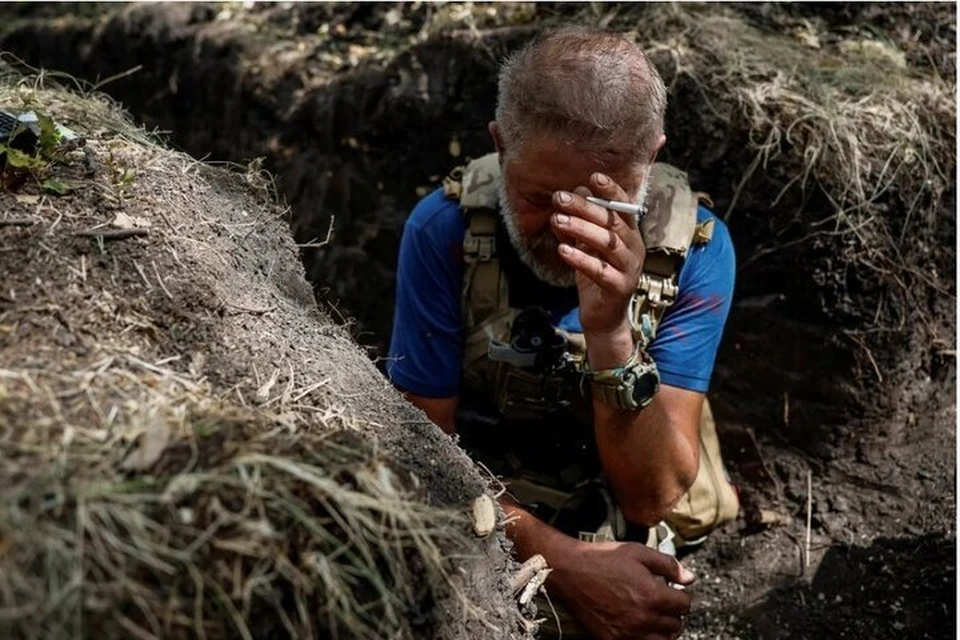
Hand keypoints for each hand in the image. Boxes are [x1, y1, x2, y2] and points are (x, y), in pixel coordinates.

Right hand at [550, 539, 694, 639]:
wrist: (569, 571)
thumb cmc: (601, 559)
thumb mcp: (638, 552)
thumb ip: (668, 565)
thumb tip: (689, 578)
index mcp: (652, 596)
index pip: (684, 605)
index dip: (681, 595)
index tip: (674, 591)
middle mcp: (643, 618)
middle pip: (675, 625)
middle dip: (673, 612)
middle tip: (663, 603)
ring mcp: (628, 633)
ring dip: (662, 629)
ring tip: (654, 616)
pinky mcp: (613, 639)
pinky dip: (645, 638)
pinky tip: (639, 626)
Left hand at [551, 172, 645, 337]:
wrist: (603, 318)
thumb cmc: (596, 277)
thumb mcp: (586, 247)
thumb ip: (580, 224)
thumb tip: (570, 195)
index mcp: (629, 235)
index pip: (623, 207)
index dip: (611, 191)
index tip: (593, 176)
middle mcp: (634, 249)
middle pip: (612, 222)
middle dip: (585, 207)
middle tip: (559, 197)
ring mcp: (629, 269)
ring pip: (608, 244)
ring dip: (581, 229)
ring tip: (557, 220)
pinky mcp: (619, 288)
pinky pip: (600, 271)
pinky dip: (581, 259)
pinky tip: (562, 250)